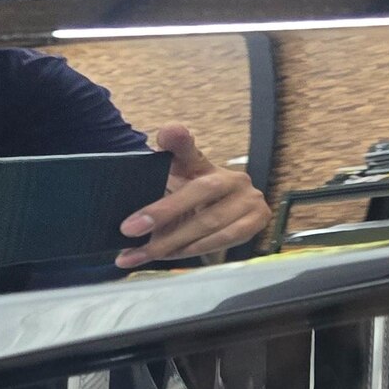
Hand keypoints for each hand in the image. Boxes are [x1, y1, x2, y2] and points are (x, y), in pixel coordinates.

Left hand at [117, 125, 269, 266]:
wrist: (225, 217)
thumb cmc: (190, 201)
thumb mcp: (170, 185)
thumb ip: (157, 169)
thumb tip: (164, 137)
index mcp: (204, 162)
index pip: (189, 148)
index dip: (179, 139)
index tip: (169, 133)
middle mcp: (231, 177)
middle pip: (198, 191)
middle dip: (163, 214)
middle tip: (130, 230)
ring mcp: (249, 199)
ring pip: (210, 223)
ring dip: (175, 242)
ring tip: (145, 253)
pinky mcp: (257, 221)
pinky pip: (225, 239)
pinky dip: (197, 249)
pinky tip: (174, 256)